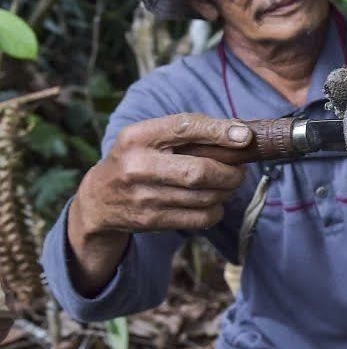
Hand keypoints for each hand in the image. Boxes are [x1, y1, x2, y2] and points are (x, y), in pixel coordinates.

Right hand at [74, 113, 251, 236]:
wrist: (98, 199)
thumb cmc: (138, 159)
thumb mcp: (150, 137)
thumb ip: (190, 131)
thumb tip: (242, 133)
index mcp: (138, 136)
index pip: (185, 127)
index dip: (219, 132)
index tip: (245, 136)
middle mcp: (138, 166)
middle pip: (200, 172)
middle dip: (230, 172)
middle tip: (239, 170)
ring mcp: (144, 197)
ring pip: (205, 196)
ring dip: (226, 190)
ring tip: (227, 183)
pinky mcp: (151, 220)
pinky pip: (200, 218)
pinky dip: (216, 210)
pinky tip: (214, 202)